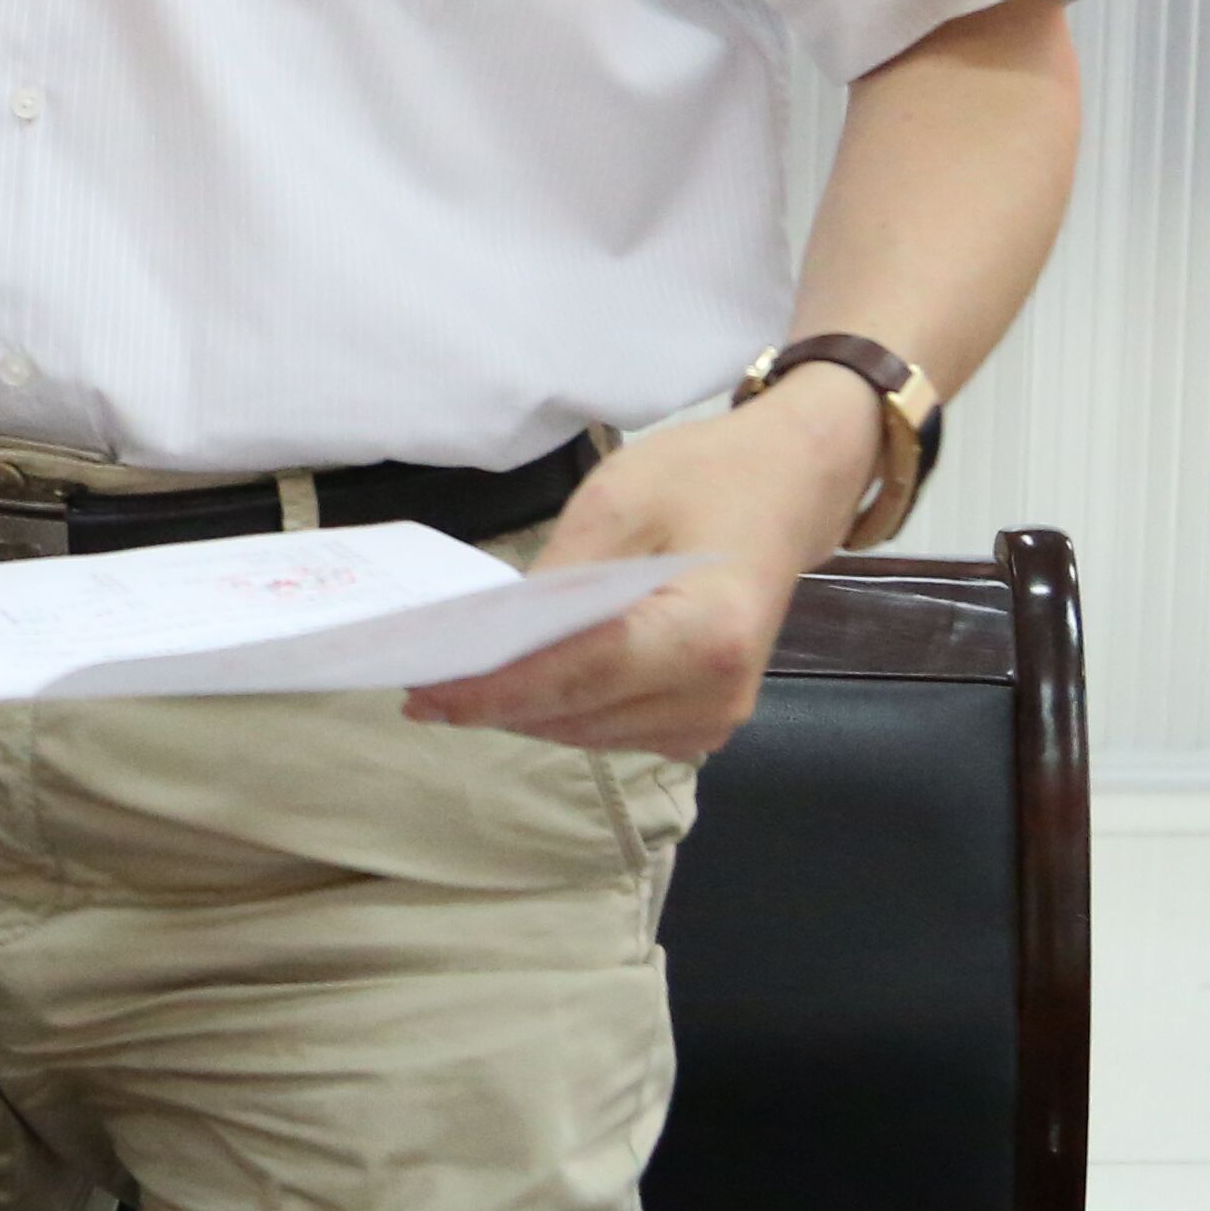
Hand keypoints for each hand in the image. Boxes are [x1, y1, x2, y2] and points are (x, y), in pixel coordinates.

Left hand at [403, 377, 874, 757]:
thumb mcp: (619, 499)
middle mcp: (715, 696)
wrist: (791, 485)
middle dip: (494, 701)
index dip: (495, 690)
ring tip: (452, 683)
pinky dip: (559, 707)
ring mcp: (713, 719)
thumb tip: (493, 635)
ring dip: (522, 709)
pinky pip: (609, 727)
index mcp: (706, 634)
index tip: (424, 692)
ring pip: (586, 731)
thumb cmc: (708, 479)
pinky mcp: (702, 723)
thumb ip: (559, 577)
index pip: (578, 677)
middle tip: (418, 680)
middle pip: (577, 714)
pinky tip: (515, 681)